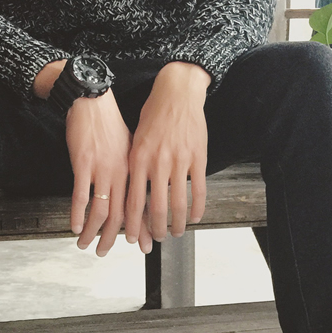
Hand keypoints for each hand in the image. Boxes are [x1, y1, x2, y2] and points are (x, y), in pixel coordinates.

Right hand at [67, 91, 150, 255]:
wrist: (93, 100)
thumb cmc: (109, 124)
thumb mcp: (130, 148)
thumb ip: (132, 172)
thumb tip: (135, 192)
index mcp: (134, 170)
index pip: (140, 205)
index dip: (140, 228)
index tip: (140, 244)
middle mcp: (120, 172)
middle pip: (121, 214)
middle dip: (114, 238)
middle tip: (106, 252)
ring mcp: (101, 168)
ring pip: (101, 210)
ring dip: (93, 232)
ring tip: (86, 245)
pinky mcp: (82, 163)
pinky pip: (81, 195)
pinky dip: (78, 214)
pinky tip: (75, 226)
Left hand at [125, 62, 209, 242]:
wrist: (176, 91)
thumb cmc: (153, 115)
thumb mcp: (135, 139)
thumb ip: (134, 166)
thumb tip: (132, 193)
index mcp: (138, 159)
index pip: (133, 201)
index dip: (133, 224)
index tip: (133, 238)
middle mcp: (158, 162)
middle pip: (155, 207)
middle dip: (156, 230)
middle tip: (157, 241)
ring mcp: (179, 161)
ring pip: (178, 203)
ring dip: (177, 223)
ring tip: (177, 233)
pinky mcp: (198, 157)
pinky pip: (199, 189)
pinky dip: (198, 207)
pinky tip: (196, 217)